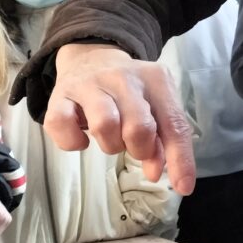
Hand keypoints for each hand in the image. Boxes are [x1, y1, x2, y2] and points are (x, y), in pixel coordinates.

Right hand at [45, 43, 194, 194]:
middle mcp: (124, 78)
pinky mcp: (59, 94)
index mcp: (155, 80)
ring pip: (104, 125)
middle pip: (139, 127)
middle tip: (133, 145)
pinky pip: (60, 125)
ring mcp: (90, 84)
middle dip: (139, 149)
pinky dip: (72, 142)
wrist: (92, 55)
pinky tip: (81, 140)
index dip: (180, 159)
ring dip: (110, 145)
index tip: (183, 187)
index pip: (174, 124)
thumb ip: (162, 139)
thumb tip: (156, 173)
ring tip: (111, 139)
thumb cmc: (131, 91)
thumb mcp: (155, 105)